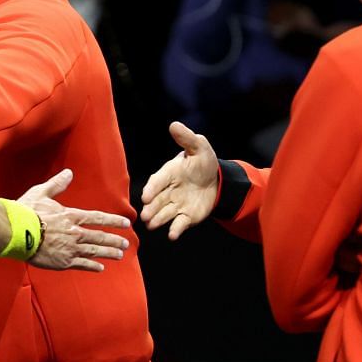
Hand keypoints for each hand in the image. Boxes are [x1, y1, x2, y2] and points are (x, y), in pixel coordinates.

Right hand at [16, 169, 130, 271]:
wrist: (15, 232)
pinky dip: (93, 266)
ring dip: (109, 253)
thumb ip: (57, 184)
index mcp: (71, 216)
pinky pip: (82, 264)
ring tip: (119, 255)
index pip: (98, 218)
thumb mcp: (41, 193)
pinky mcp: (62, 261)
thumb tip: (69, 173)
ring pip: (95, 251)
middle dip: (115, 240)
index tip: (126, 223)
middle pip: (100, 237)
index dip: (113, 221)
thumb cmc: (25, 211)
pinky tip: (100, 268)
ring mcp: (70, 248)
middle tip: (126, 244)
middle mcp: (74, 233)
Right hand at [139, 121, 220, 239]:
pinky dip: (175, 230)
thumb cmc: (203, 162)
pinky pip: (178, 224)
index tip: (145, 196)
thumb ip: (187, 138)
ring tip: (152, 225)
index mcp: (169, 174)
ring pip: (164, 214)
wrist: (216, 182)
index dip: (151, 189)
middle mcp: (168, 191)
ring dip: (158, 220)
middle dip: (150, 208)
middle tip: (145, 216)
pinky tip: (172, 236)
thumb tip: (174, 124)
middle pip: (157, 201)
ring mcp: (175, 205)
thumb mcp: (199, 147)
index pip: (157, 181)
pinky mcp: (185, 217)